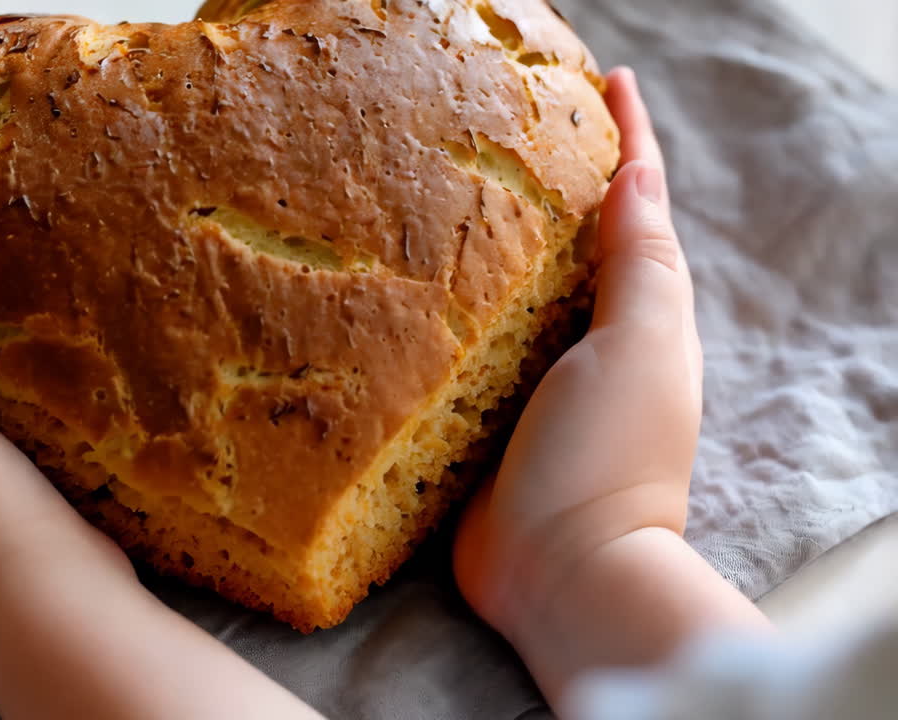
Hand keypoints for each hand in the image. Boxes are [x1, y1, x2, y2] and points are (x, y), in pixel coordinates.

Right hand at [453, 68, 767, 703]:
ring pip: (500, 288)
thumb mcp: (640, 344)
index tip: (605, 80)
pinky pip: (451, 345)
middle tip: (502, 118)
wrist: (558, 572)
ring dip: (479, 238)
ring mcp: (522, 381)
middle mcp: (581, 341)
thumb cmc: (610, 456)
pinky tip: (398, 276)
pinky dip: (434, 306)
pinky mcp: (469, 417)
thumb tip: (639, 172)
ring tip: (437, 176)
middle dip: (545, 178)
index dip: (627, 141)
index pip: (635, 208)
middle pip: (567, 240)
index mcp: (633, 315)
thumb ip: (640, 262)